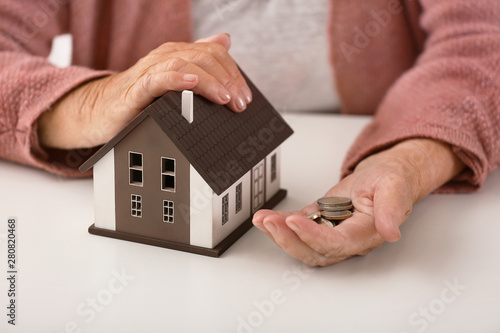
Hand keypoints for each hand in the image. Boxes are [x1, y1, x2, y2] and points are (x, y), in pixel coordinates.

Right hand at [38, 33, 251, 148]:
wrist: (101, 111)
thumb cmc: (139, 98)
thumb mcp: (173, 78)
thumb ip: (199, 60)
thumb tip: (225, 41)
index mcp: (177, 55)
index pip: (214, 53)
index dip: (234, 73)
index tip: (244, 97)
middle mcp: (165, 58)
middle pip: (204, 57)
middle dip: (228, 80)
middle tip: (239, 103)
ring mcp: (149, 71)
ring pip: (185, 64)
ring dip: (209, 82)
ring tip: (224, 98)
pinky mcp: (135, 90)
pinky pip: (157, 80)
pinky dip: (177, 80)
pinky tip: (192, 85)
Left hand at [253, 139, 464, 265]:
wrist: (386, 177)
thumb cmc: (392, 181)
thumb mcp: (395, 186)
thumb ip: (392, 208)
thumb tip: (390, 232)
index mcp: (366, 233)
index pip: (337, 243)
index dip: (313, 236)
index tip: (294, 222)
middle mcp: (347, 240)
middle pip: (315, 251)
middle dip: (289, 239)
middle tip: (270, 223)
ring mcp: (331, 233)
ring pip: (302, 245)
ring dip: (280, 235)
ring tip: (262, 220)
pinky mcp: (319, 223)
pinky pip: (297, 229)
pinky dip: (279, 224)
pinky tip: (265, 217)